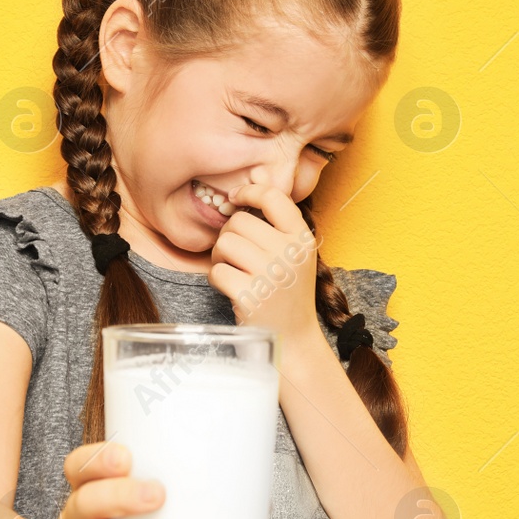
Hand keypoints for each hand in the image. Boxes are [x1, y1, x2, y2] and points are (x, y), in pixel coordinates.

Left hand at [208, 180, 322, 341]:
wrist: (293, 339)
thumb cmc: (287, 293)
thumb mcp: (294, 255)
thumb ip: (278, 223)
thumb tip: (253, 179)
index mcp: (303, 239)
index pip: (274, 198)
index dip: (250, 192)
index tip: (236, 198)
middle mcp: (290, 254)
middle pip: (238, 222)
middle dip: (229, 236)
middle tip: (236, 256)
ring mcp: (271, 275)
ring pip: (224, 243)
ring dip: (220, 257)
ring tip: (232, 270)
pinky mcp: (252, 296)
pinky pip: (217, 271)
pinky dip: (216, 279)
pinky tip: (229, 288)